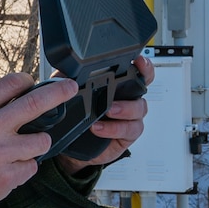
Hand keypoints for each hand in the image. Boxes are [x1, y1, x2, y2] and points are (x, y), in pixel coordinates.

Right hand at [0, 73, 74, 207]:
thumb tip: (11, 93)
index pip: (12, 83)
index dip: (27, 81)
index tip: (32, 84)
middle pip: (36, 103)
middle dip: (59, 92)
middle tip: (70, 88)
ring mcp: (0, 154)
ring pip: (42, 140)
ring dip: (37, 143)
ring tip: (20, 149)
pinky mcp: (7, 177)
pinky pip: (31, 166)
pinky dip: (23, 167)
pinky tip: (7, 168)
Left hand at [56, 54, 154, 172]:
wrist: (73, 147)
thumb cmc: (76, 117)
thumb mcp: (70, 94)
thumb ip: (69, 81)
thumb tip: (66, 74)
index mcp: (116, 86)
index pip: (135, 72)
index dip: (142, 65)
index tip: (137, 61)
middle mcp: (127, 99)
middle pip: (142, 88)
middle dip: (139, 84)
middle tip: (123, 86)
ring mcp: (129, 117)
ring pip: (138, 109)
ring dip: (124, 109)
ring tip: (108, 111)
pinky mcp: (127, 135)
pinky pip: (129, 130)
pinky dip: (114, 129)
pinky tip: (99, 128)